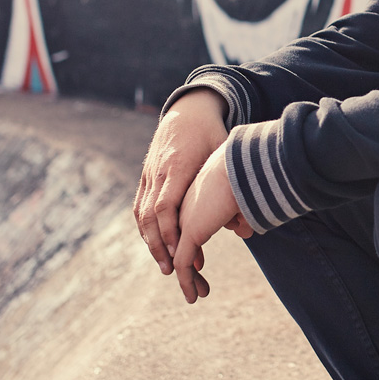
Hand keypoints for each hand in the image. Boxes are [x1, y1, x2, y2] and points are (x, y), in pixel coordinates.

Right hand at [134, 88, 228, 284]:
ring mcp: (150, 173)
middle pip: (150, 214)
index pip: (165, 205)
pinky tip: (156, 245)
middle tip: (170, 271)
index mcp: (178, 166)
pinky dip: (145, 228)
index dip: (169, 231)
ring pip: (141, 213)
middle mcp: (159, 171)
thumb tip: (238, 226)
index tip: (178, 253)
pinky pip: (140, 205)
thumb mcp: (224, 153)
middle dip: (158, 245)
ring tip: (165, 266)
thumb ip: (227, 186)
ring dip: (151, 241)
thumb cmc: (211, 132)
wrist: (188, 109)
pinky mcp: (147, 175)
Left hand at [170, 144, 253, 302]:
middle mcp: (186, 208)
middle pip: (180, 244)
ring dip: (189, 279)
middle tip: (200, 286)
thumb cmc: (251, 177)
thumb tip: (243, 232)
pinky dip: (186, 281)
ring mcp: (185, 220)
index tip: (200, 264)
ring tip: (197, 296)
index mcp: (195, 197)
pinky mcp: (189, 233)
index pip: (188, 228)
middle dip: (189, 267)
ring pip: (180, 256)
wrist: (244, 167)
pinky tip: (193, 296)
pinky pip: (183, 264)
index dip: (192, 248)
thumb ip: (240, 214)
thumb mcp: (245, 198)